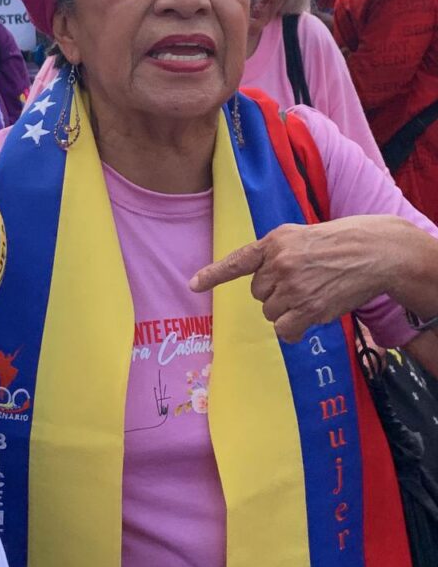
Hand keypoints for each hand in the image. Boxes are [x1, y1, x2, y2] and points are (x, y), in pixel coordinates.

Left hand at [189, 217, 395, 341]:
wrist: (373, 251)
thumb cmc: (338, 243)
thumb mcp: (300, 236)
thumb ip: (275, 254)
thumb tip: (259, 282)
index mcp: (274, 242)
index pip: (238, 261)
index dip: (214, 275)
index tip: (193, 286)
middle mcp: (279, 264)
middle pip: (258, 294)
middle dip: (276, 291)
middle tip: (304, 279)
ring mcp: (293, 287)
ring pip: (270, 312)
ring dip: (287, 310)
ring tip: (313, 292)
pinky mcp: (308, 309)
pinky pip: (284, 330)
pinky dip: (293, 329)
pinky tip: (310, 315)